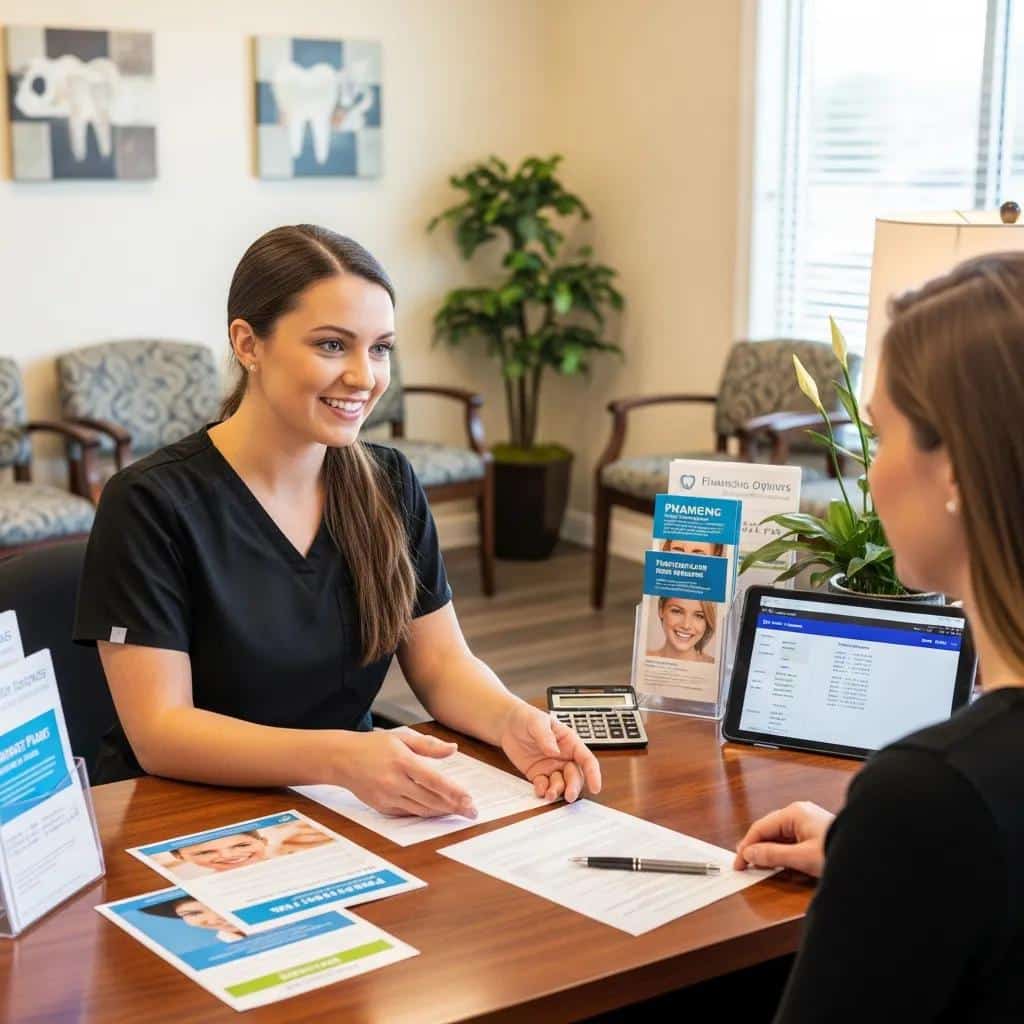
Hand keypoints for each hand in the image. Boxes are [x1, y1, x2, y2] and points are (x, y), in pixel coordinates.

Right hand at [339, 728, 477, 818]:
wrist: (342, 759)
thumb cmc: (374, 745)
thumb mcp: (402, 737)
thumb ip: (429, 745)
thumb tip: (453, 749)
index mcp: (402, 761)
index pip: (434, 780)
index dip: (454, 792)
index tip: (469, 799)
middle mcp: (395, 781)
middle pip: (431, 799)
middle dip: (454, 807)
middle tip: (472, 812)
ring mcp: (387, 797)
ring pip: (421, 809)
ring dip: (442, 812)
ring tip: (459, 812)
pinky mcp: (382, 807)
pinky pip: (408, 813)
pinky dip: (424, 813)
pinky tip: (437, 811)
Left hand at [499, 702, 601, 802]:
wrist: (508, 724)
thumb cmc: (527, 718)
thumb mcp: (537, 722)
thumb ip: (546, 737)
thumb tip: (554, 752)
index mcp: (570, 742)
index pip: (587, 759)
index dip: (593, 774)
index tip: (595, 787)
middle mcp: (563, 757)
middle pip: (575, 776)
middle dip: (573, 787)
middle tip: (569, 796)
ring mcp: (551, 767)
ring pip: (561, 784)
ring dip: (558, 791)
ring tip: (550, 794)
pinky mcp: (538, 774)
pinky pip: (544, 785)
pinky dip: (543, 790)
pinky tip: (539, 790)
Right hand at [733, 801, 833, 876]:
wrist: (870, 856)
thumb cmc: (840, 851)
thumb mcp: (802, 858)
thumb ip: (773, 855)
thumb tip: (751, 854)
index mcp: (794, 812)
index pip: (760, 827)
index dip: (747, 846)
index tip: (739, 863)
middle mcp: (799, 812)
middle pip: (769, 830)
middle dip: (756, 847)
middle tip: (746, 865)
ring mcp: (808, 821)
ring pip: (779, 835)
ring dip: (769, 851)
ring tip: (761, 866)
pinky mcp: (815, 832)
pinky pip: (791, 839)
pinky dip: (782, 851)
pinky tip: (780, 862)